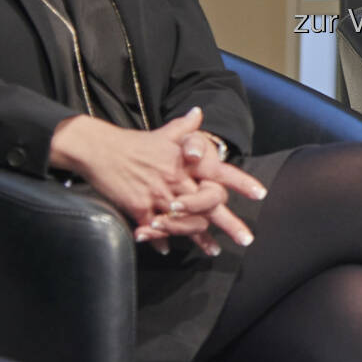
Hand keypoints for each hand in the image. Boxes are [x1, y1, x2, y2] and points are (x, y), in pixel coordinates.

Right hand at [49, 107, 260, 254]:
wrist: (101, 150)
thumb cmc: (136, 142)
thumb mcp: (165, 132)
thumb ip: (186, 127)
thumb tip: (199, 112)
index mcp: (187, 163)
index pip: (221, 172)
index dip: (242, 182)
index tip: (260, 194)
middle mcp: (177, 180)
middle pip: (210, 205)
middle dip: (230, 224)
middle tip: (246, 239)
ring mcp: (158, 196)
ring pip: (186, 223)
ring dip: (200, 238)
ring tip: (212, 249)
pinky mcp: (139, 209)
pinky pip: (155, 230)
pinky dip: (162, 241)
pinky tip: (169, 249)